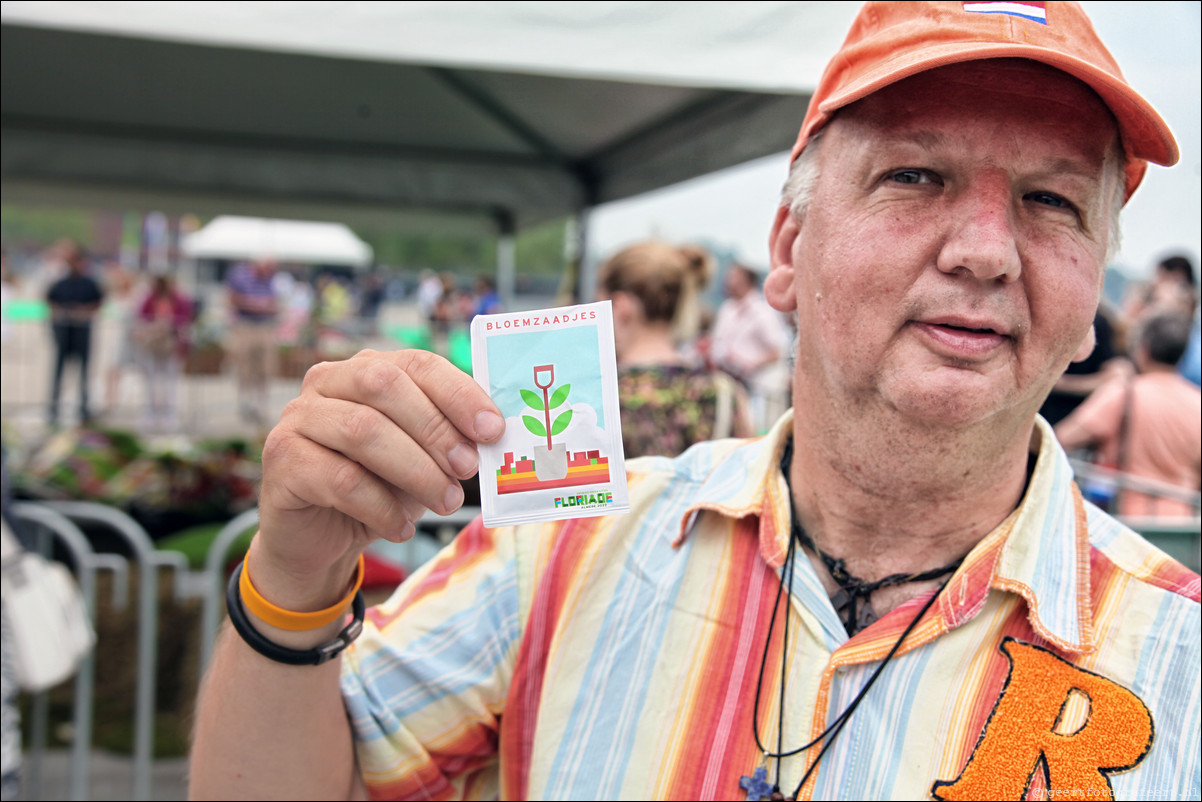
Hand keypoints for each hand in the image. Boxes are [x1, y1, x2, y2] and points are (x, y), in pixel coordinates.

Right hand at [254, 349, 503, 608]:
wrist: (320, 535)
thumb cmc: (378, 485)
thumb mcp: (421, 457)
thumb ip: (449, 439)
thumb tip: (494, 436)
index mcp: (367, 368)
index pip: (417, 363)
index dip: (458, 394)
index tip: (492, 430)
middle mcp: (327, 381)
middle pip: (385, 387)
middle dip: (435, 429)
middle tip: (468, 469)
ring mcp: (297, 417)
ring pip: (363, 431)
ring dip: (416, 470)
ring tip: (446, 502)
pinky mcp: (281, 461)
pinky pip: (339, 480)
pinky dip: (381, 507)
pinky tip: (401, 527)